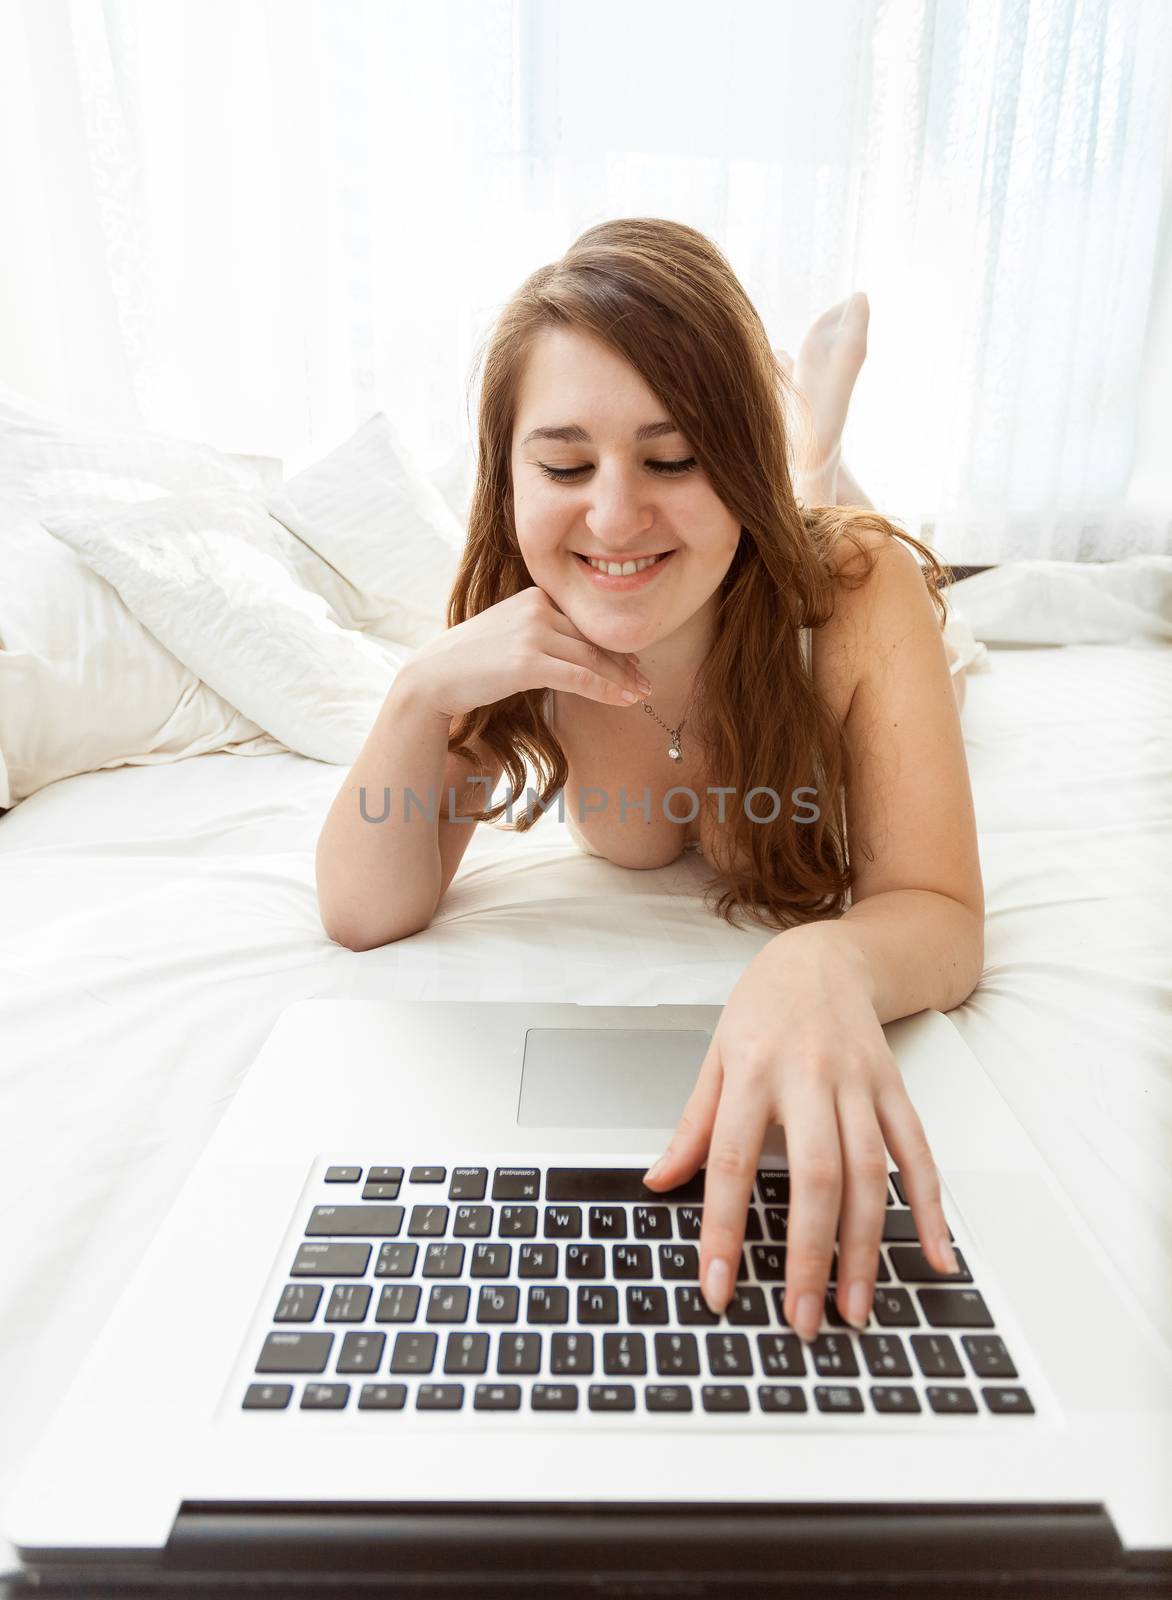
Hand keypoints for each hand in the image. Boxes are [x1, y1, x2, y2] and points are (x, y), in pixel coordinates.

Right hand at [403, 585, 650, 721]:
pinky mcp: (528, 661)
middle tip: (645, 681)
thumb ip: (542, 635)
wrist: (434, 677)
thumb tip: (577, 656)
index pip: (584, 622)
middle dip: (623, 663)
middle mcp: (537, 608)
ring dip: (621, 679)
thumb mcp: (510, 635)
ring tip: (641, 694)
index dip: (612, 645)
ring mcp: (532, 633)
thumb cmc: (471, 663)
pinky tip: (623, 700)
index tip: (633, 663)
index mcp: (535, 596)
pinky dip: (606, 690)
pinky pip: (580, 677)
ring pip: (591, 658)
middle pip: (592, 639)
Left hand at [641, 928, 959, 1341]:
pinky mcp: (895, 1089)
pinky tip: (937, 1256)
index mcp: (751, 1072)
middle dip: (810, 1255)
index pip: (730, 1162)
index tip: (719, 1288)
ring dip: (866, 1247)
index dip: (723, 1229)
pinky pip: (919, 1153)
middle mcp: (809, 1078)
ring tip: (854, 1307)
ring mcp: (858, 1084)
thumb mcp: (713, 1057)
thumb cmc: (762, 1010)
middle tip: (802, 1319)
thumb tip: (659, 1181)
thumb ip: (691, 1125)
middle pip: (815, 1175)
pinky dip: (932, 1207)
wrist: (823, 957)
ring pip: (870, 1173)